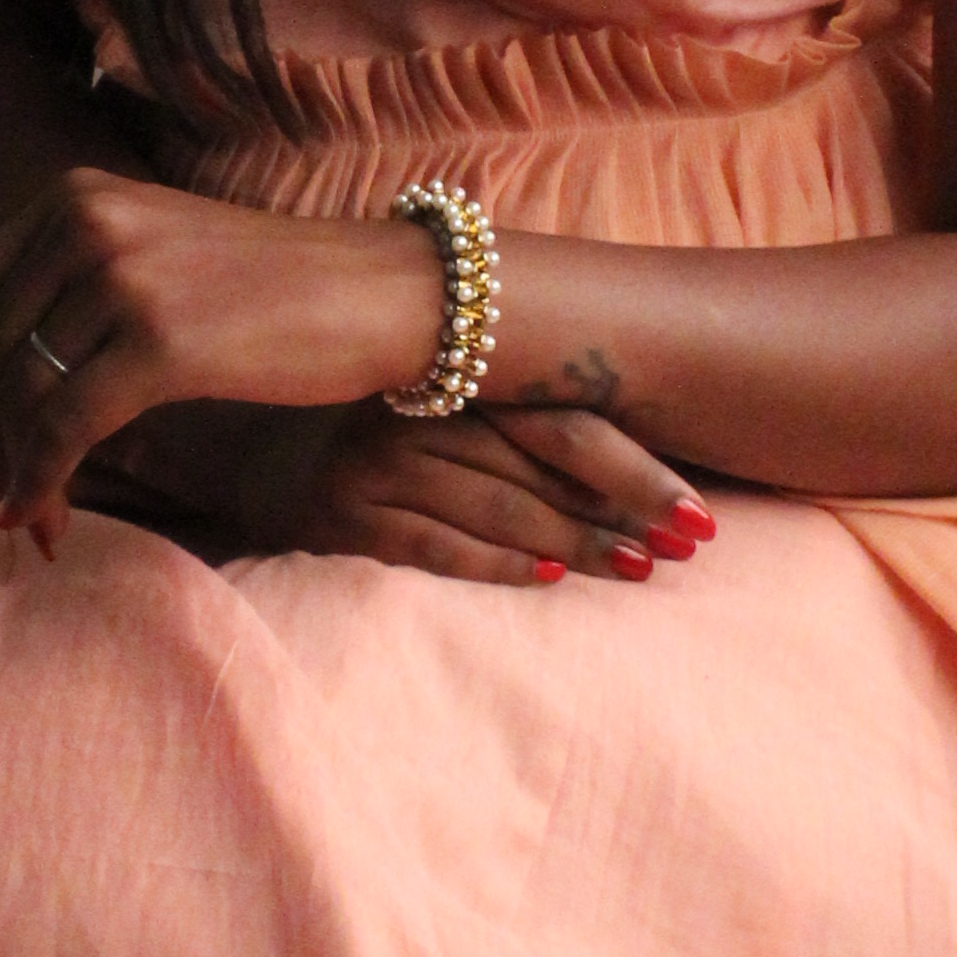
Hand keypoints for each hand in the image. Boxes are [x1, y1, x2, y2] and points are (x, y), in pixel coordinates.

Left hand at [0, 165, 447, 524]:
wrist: (379, 292)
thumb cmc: (271, 295)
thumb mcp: (153, 262)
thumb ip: (71, 296)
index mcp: (71, 200)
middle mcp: (83, 223)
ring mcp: (118, 277)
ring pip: (17, 395)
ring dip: (11, 473)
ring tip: (25, 521)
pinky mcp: (156, 339)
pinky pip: (63, 426)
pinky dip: (40, 480)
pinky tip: (43, 517)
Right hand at [261, 402, 714, 588]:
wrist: (259, 450)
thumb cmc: (389, 430)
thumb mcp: (450, 398)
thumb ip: (527, 405)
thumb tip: (650, 453)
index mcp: (459, 374)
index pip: (564, 419)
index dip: (637, 467)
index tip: (696, 512)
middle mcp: (420, 414)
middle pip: (542, 464)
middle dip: (623, 509)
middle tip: (688, 546)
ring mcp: (379, 465)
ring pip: (498, 507)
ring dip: (575, 544)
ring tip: (636, 569)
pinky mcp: (347, 518)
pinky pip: (438, 548)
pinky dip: (498, 565)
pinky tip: (550, 583)